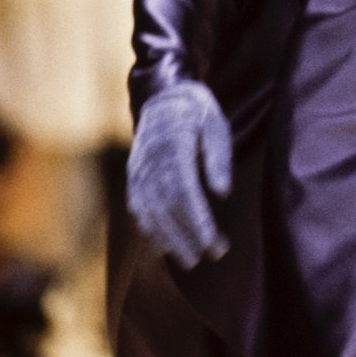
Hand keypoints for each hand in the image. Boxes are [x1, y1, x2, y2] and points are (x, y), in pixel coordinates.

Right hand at [126, 82, 232, 268]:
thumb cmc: (197, 112)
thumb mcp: (216, 123)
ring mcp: (138, 170)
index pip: (184, 191)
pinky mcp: (133, 177)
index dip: (197, 220)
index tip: (213, 242)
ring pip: (150, 212)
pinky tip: (163, 247)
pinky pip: (138, 208)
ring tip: (190, 259)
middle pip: (166, 207)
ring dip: (169, 239)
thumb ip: (219, 157)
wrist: (163, 97)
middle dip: (187, 236)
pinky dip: (149, 229)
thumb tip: (222, 194)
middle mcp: (150, 162)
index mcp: (173, 146)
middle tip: (210, 256)